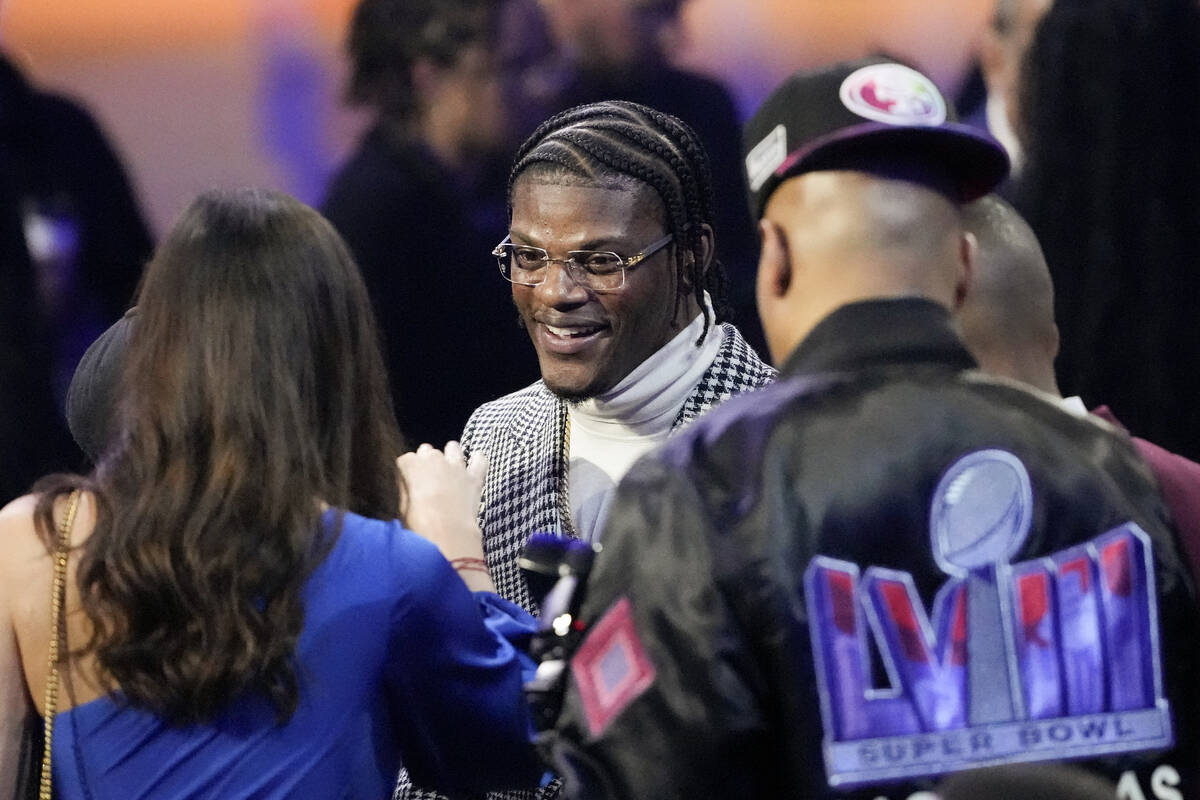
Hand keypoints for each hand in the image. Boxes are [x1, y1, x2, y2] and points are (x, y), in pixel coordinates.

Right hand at [396, 442, 494, 591]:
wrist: (447, 535)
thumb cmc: (418, 525)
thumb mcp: (401, 508)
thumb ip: (404, 490)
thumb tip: (406, 484)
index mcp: (411, 465)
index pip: (405, 459)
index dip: (406, 472)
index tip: (408, 482)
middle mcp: (433, 459)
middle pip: (428, 452)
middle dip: (427, 462)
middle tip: (427, 480)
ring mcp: (456, 466)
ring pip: (453, 448)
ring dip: (450, 456)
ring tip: (449, 469)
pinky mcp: (474, 477)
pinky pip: (480, 459)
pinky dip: (478, 460)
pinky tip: (475, 463)